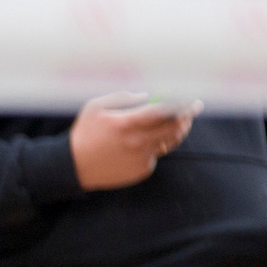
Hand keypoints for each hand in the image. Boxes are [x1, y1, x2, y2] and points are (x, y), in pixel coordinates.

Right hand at [70, 92, 199, 190]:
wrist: (73, 166)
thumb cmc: (84, 134)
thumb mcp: (95, 107)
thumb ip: (122, 97)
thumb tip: (147, 96)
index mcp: (127, 123)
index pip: (165, 111)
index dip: (183, 104)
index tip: (193, 100)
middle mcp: (137, 142)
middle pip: (174, 127)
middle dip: (187, 117)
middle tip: (192, 111)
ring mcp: (141, 158)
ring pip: (170, 142)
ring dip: (178, 131)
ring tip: (177, 124)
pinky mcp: (142, 171)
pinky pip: (156, 155)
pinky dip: (156, 147)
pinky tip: (145, 144)